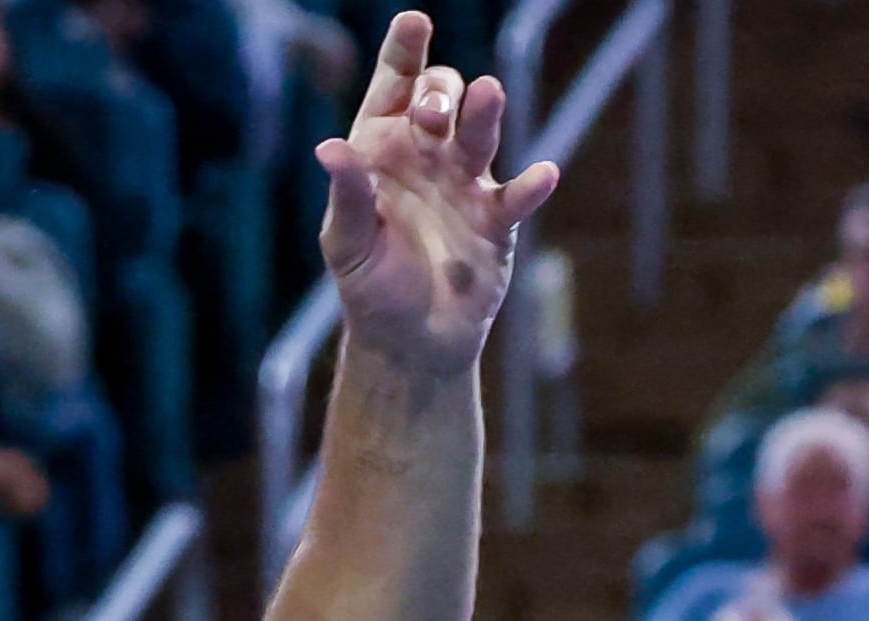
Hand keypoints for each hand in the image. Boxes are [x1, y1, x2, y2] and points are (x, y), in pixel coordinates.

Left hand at [318, 11, 557, 375]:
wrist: (410, 340)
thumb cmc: (370, 286)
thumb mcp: (348, 244)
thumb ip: (348, 196)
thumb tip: (328, 149)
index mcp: (381, 151)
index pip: (393, 88)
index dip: (404, 52)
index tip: (413, 21)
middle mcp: (427, 156)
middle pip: (441, 99)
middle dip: (439, 94)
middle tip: (430, 114)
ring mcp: (466, 183)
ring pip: (481, 133)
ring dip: (485, 113)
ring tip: (488, 94)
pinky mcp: (498, 219)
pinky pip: (517, 194)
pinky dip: (530, 186)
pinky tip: (539, 177)